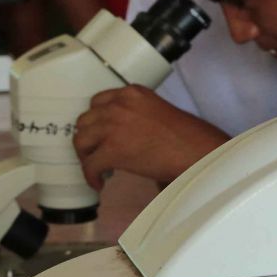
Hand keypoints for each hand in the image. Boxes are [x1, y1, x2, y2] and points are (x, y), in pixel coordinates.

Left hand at [72, 86, 226, 188]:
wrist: (195, 151)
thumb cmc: (186, 136)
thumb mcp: (158, 111)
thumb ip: (136, 114)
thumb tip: (122, 133)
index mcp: (131, 93)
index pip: (97, 102)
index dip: (96, 120)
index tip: (100, 133)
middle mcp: (118, 105)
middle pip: (85, 120)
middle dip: (88, 138)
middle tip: (97, 152)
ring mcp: (113, 126)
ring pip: (81, 141)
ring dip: (86, 156)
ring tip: (97, 168)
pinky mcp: (112, 150)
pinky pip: (90, 165)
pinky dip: (91, 176)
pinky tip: (99, 183)